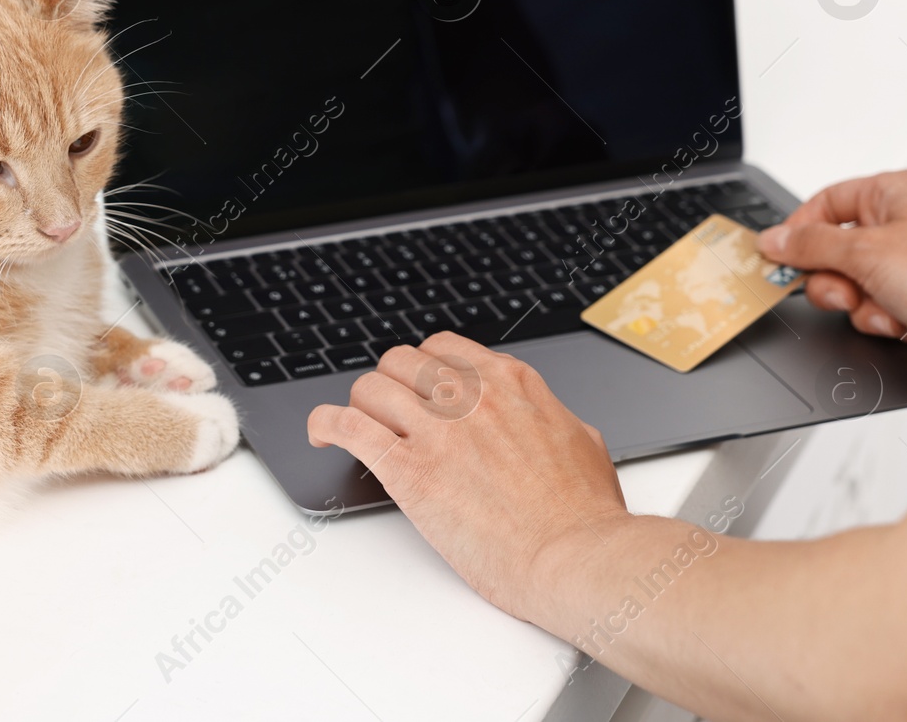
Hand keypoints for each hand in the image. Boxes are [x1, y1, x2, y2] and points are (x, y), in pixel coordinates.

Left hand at [307, 332, 627, 621]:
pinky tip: (322, 434)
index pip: (443, 349)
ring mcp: (436, 430)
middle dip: (389, 385)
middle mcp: (468, 396)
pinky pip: (347, 427)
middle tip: (386, 413)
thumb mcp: (582, 441)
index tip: (417, 388)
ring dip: (358, 406)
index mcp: (509, 383)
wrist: (574, 557)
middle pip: (399, 362)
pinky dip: (325, 424)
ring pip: (369, 388)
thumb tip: (544, 419)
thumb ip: (549, 419)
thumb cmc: (584, 516)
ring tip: (355, 427)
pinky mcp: (408, 470)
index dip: (422, 369)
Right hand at [756, 170, 906, 368]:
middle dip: (837, 281)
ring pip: (855, 285)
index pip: (824, 204)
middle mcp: (905, 222)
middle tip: (846, 291)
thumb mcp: (865, 254)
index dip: (799, 233)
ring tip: (889, 308)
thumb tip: (774, 239)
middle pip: (835, 251)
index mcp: (893, 193)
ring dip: (864, 306)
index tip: (781, 258)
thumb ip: (810, 246)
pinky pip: (880, 306)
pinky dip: (887, 319)